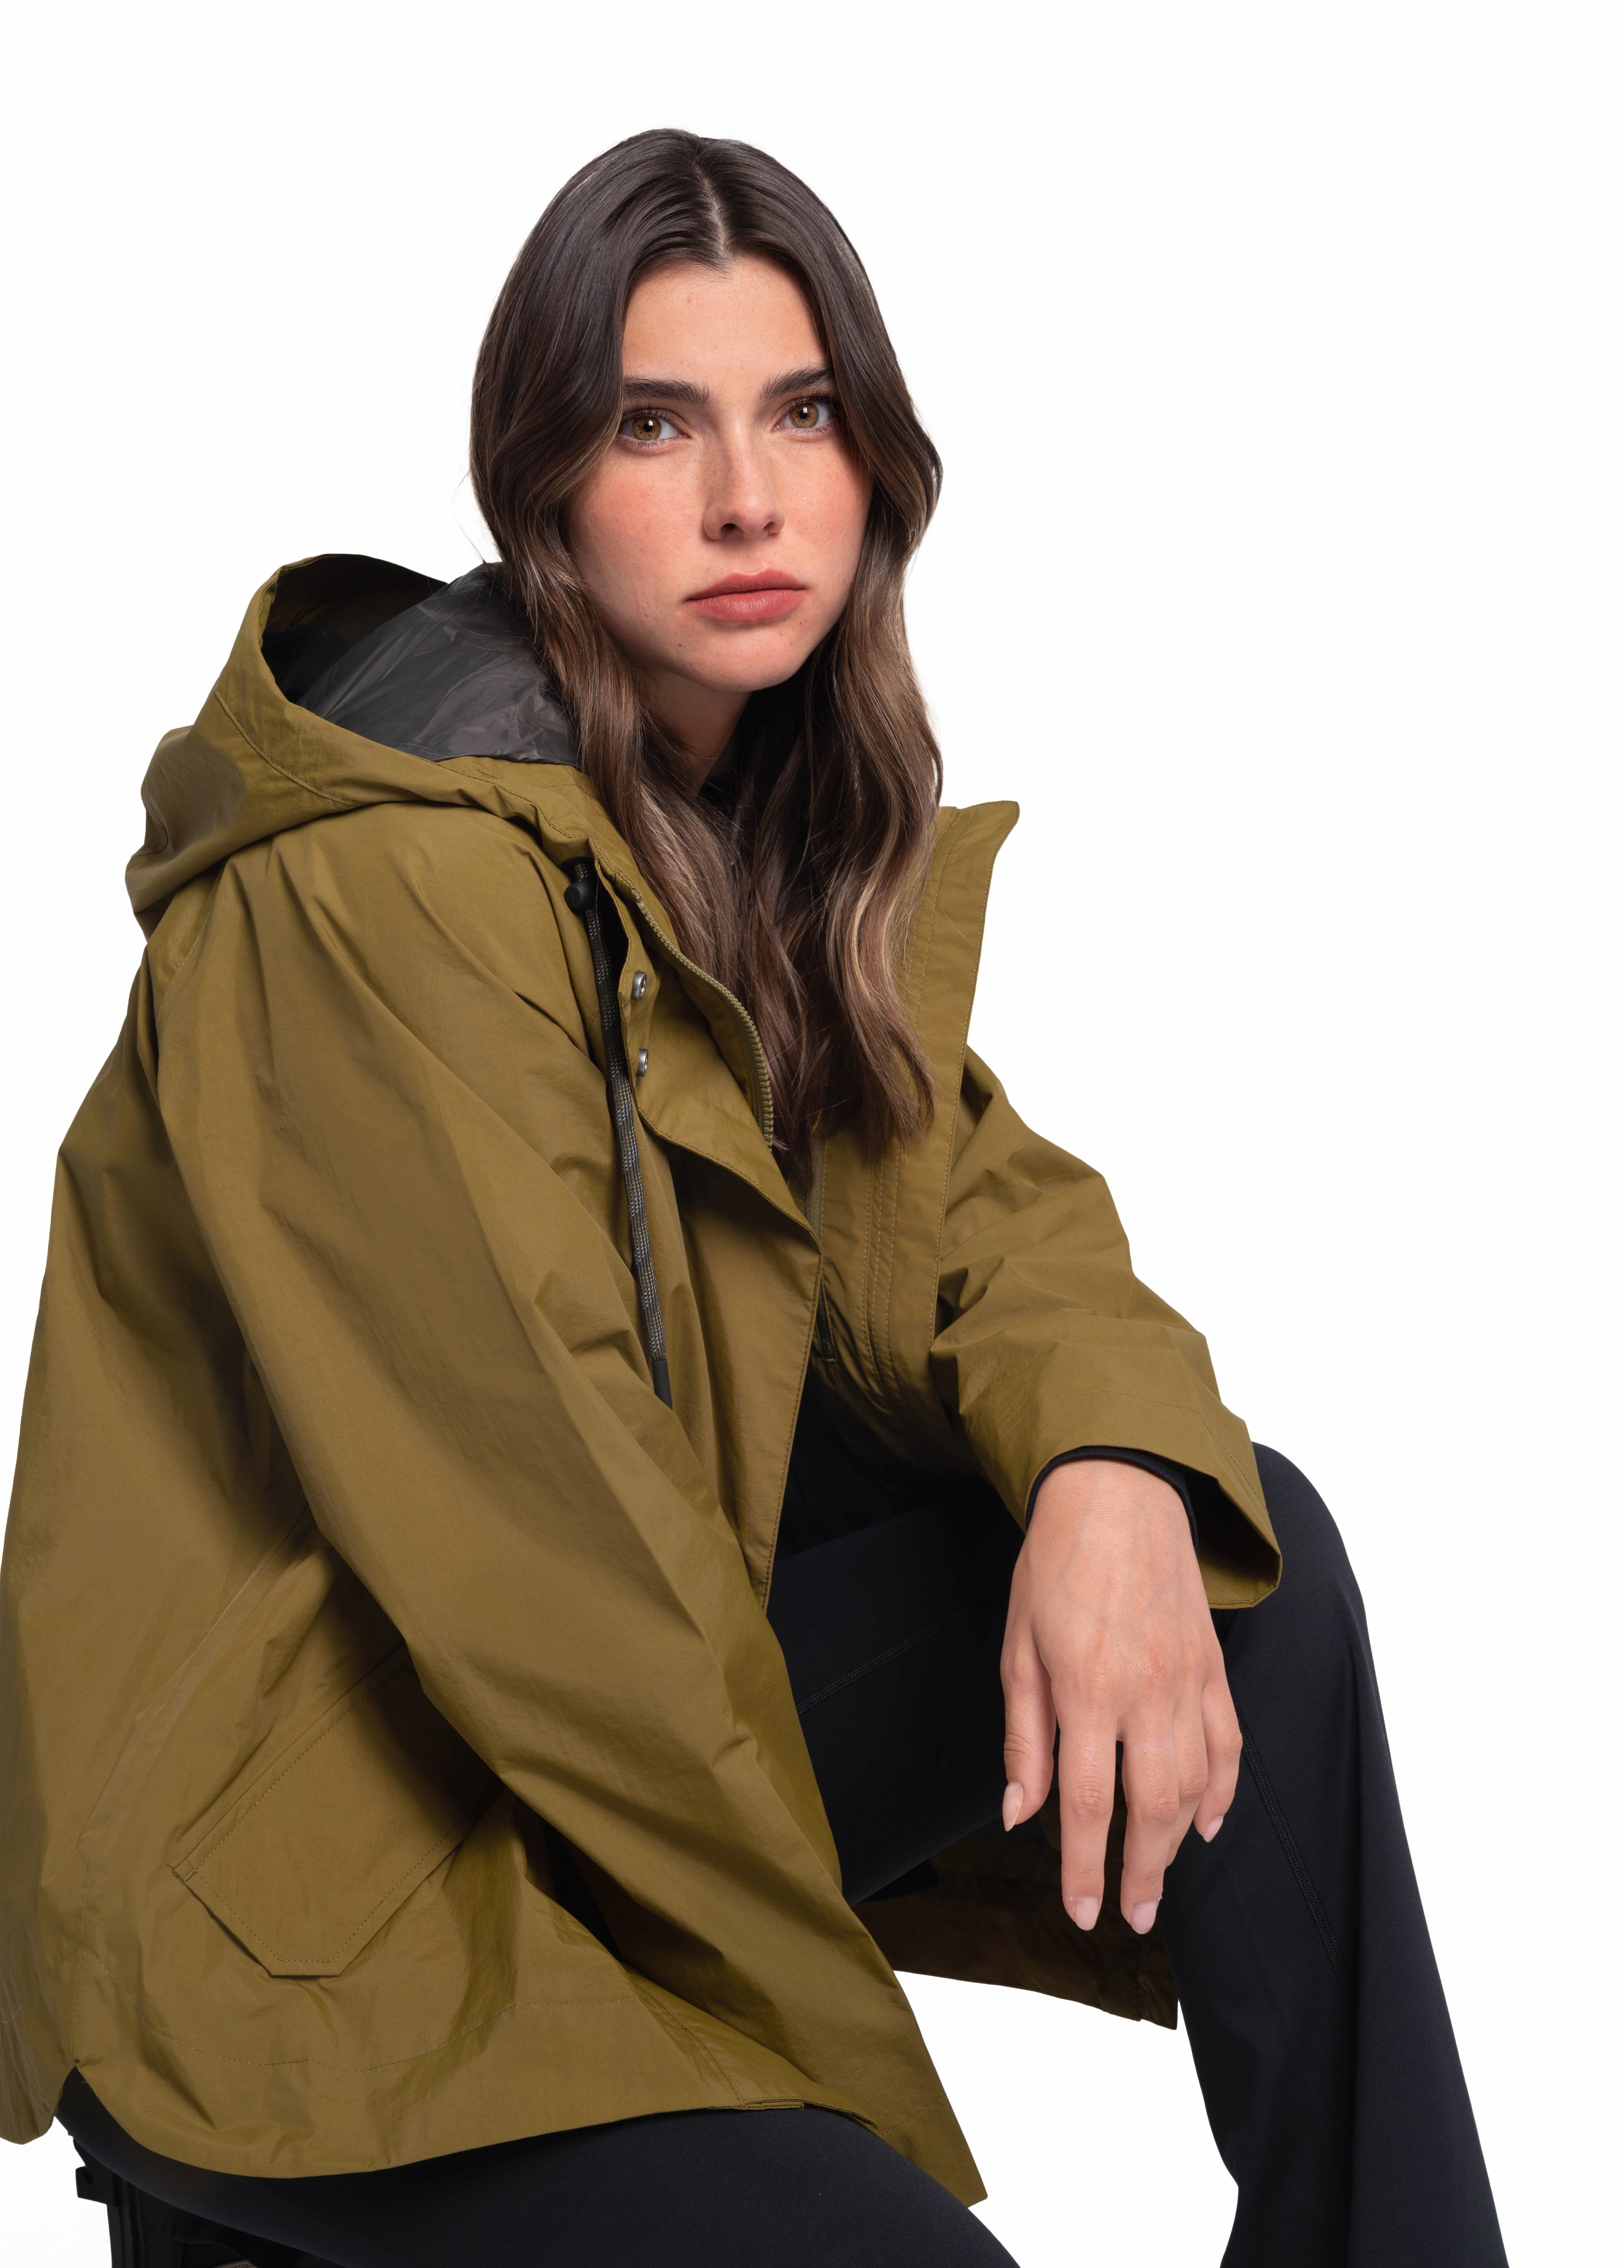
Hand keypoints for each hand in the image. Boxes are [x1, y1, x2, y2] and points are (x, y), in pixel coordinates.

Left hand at [1000, 1458, 1239, 1933]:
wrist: (1117, 1493)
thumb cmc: (1056, 1566)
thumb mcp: (1017, 1648)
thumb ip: (1024, 1738)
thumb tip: (1019, 1814)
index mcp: (1088, 1687)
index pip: (1088, 1803)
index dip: (1084, 1866)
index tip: (1084, 1911)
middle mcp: (1146, 1690)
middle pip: (1152, 1809)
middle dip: (1142, 1874)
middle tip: (1130, 1916)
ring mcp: (1188, 1680)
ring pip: (1195, 1785)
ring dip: (1177, 1842)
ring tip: (1156, 1877)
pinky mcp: (1213, 1666)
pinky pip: (1228, 1745)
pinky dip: (1221, 1791)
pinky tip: (1207, 1823)